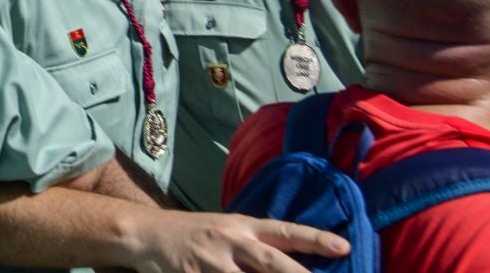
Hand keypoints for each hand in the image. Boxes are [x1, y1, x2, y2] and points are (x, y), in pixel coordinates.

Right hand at [128, 210, 348, 272]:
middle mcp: (230, 241)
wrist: (146, 233)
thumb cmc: (195, 233)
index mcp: (242, 226)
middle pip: (272, 263)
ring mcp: (210, 262)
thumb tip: (296, 261)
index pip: (284, 232)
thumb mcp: (228, 229)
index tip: (344, 247)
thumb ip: (259, 244)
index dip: (314, 239)